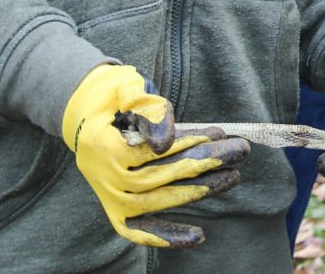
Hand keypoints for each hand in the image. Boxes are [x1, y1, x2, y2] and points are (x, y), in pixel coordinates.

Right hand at [62, 63, 249, 248]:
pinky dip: (168, 236)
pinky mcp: (118, 211)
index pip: (152, 152)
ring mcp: (111, 198)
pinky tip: (199, 235)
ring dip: (198, 191)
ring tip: (234, 175)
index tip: (216, 133)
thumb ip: (147, 110)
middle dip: (205, 164)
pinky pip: (141, 230)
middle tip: (240, 150)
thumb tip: (165, 142)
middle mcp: (106, 179)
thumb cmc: (113, 96)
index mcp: (104, 147)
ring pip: (158, 201)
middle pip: (161, 177)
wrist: (83, 114)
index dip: (187, 142)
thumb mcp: (127, 88)